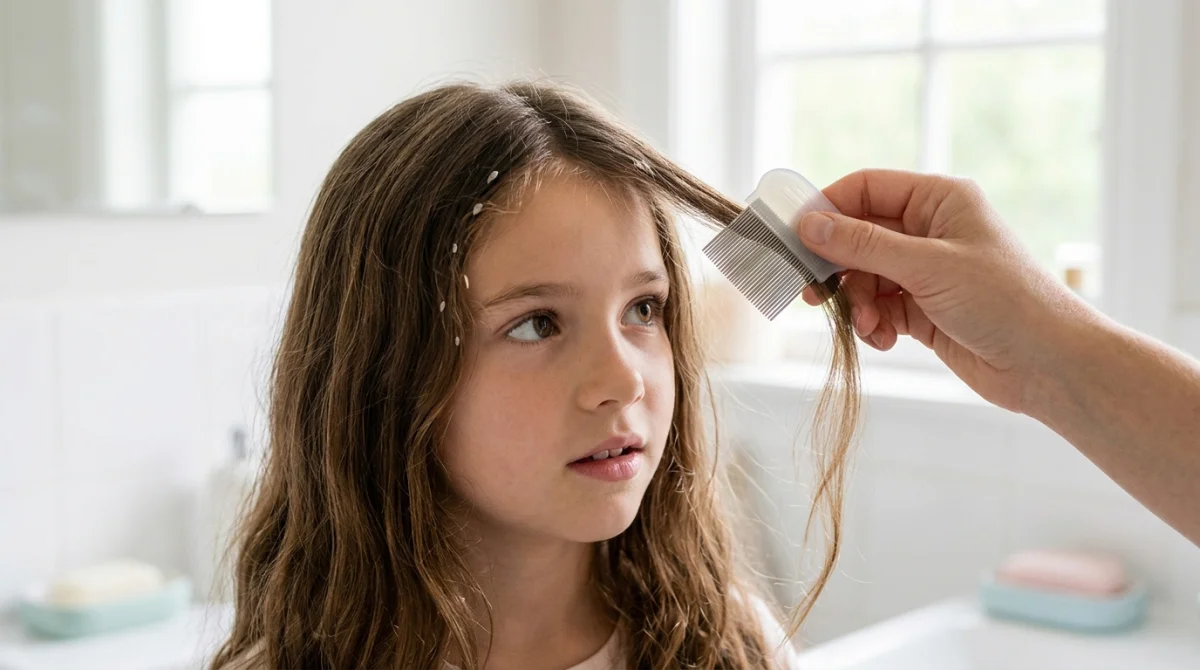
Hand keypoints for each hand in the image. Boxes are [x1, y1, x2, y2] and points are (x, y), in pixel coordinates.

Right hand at [795, 169, 1092, 411]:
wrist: (1049, 365)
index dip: (828, 209)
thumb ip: (863, 245)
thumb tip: (808, 224)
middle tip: (813, 293)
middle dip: (838, 267)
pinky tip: (884, 340)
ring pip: (864, 277)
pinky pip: (879, 308)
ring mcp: (926, 271)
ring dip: (858, 303)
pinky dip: (874, 324)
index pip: (866, 188)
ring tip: (869, 326)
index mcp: (939, 200)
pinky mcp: (923, 309)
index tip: (795, 238)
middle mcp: (930, 230)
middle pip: (858, 235)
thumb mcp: (927, 266)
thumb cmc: (1003, 301)